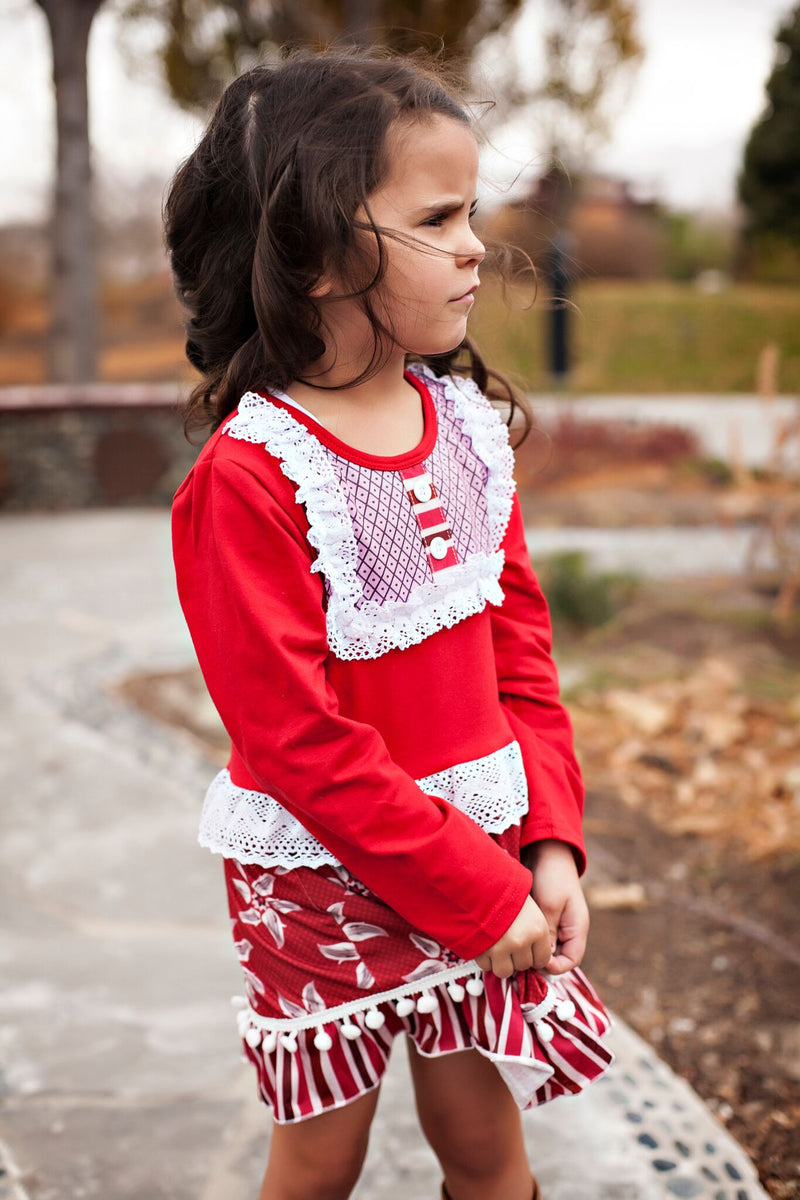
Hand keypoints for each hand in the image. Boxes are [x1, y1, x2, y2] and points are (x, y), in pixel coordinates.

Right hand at [474, 895, 551, 978]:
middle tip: (510, 944)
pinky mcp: (482, 950)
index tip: (528, 951)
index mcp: (538, 929)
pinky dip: (485, 959)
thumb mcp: (531, 909)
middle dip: (517, 958)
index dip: (535, 956)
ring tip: (498, 947)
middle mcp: (521, 941)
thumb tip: (538, 959)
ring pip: (505, 971)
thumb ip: (536, 933)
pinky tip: (486, 945)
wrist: (478, 883)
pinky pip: (486, 966)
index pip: (543, 960)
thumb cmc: (504, 893)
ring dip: (501, 962)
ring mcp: (501, 947)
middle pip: (524, 966)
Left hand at [523, 839, 588, 974]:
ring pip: (544, 949)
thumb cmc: (552, 876)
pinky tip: (511, 939)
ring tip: (513, 951)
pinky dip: (526, 940)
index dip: (555, 968)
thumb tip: (543, 960)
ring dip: (530, 951)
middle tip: (519, 961)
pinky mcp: (541, 918)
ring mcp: (554, 924)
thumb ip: (548, 933)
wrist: (546, 851)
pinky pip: (535, 937)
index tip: (535, 964)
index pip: (571, 960)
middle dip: (540, 962)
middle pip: (557, 958)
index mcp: (576, 928)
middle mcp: (567, 930)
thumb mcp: (550, 905)